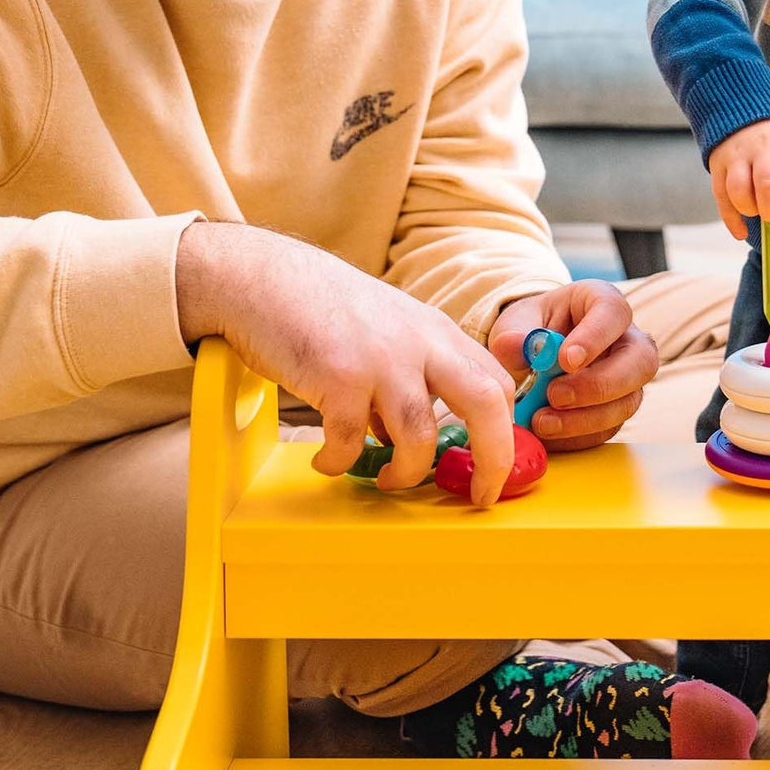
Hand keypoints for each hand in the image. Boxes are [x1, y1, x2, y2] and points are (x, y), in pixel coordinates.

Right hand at [176, 221, 516, 505]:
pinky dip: (340, 463)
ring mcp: (381, 359)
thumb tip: (418, 438)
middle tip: (480, 493)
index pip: (497, 383)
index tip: (496, 466)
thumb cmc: (322, 308)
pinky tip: (327, 460)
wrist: (262, 277)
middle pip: (486, 403)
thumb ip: (414, 373)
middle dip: (494, 458)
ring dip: (408, 472)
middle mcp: (420, 342)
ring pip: (420, 436)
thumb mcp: (389, 329)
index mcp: (438, 332)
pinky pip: (352, 443)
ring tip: (389, 478)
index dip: (507, 431)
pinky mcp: (338, 377)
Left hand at [488, 279, 657, 450]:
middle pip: (641, 360)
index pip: (614, 312)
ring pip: (629, 401)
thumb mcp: (516, 322)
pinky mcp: (617, 409)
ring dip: (586, 418)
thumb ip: (514, 333)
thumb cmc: (531, 329)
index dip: (595, 337)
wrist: (532, 354)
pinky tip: (550, 432)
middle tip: (555, 395)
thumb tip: (513, 346)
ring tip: (543, 421)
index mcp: (602, 302)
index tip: (566, 359)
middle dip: (598, 385)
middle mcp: (626, 339)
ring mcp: (628, 377)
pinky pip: (610, 428)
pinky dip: (578, 435)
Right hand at [707, 119, 769, 239]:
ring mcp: (737, 155)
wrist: (744, 111)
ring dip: (748, 208)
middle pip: (766, 181)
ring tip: (756, 211)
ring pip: (737, 188)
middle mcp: (762, 147)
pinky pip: (720, 196)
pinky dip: (730, 219)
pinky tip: (741, 231)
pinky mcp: (718, 165)